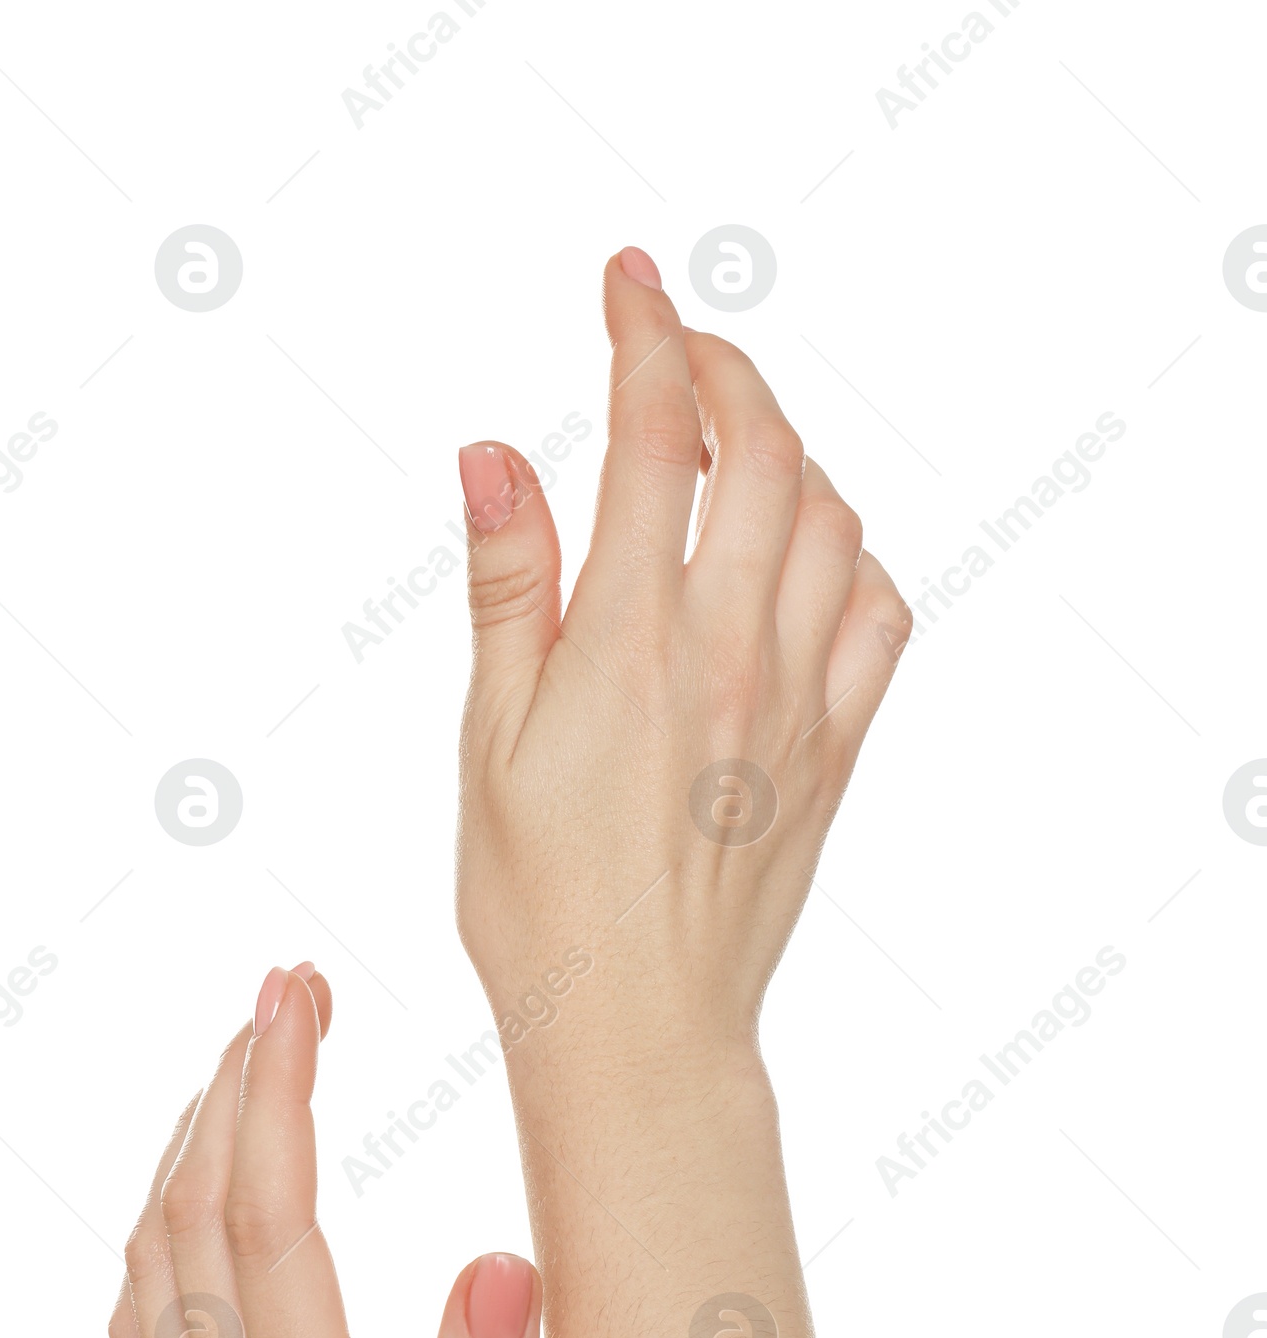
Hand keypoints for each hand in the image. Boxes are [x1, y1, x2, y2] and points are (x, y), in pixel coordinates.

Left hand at [109, 962, 542, 1337]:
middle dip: (237, 1077)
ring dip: (193, 1138)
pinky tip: (183, 1207)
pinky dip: (160, 1225)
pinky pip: (141, 1318)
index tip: (298, 994)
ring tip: (243, 1062)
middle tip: (287, 985)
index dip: (279, 1091)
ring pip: (158, 1250)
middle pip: (203, 1204)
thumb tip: (503, 1264)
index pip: (273, 1214)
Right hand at [454, 247, 913, 1081]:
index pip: (659, 436)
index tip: (627, 280)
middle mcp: (731, 651)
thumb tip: (495, 451)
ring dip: (787, 451)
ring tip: (729, 448)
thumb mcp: (488, 741)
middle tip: (674, 349)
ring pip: (831, 517)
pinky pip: (880, 613)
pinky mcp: (838, 750)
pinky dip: (849, 551)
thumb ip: (506, 586)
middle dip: (724, 370)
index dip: (645, 332)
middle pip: (767, 450)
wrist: (638, 1025)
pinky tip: (803, 556)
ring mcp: (799, 699)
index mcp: (630, 642)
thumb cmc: (538, 902)